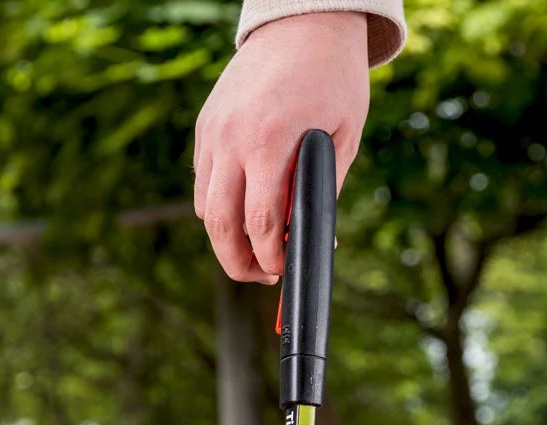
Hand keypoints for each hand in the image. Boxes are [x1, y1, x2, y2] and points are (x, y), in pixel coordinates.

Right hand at [194, 12, 370, 282]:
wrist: (303, 23)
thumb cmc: (334, 79)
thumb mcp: (343, 137)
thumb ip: (320, 189)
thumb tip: (307, 239)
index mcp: (269, 142)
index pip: (258, 222)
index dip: (270, 257)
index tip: (283, 270)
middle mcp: (231, 139)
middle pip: (219, 225)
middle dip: (237, 263)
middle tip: (261, 277)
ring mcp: (212, 132)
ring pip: (204, 207)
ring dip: (225, 237)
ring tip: (253, 250)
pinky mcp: (205, 126)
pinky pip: (202, 181)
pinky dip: (219, 204)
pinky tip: (245, 208)